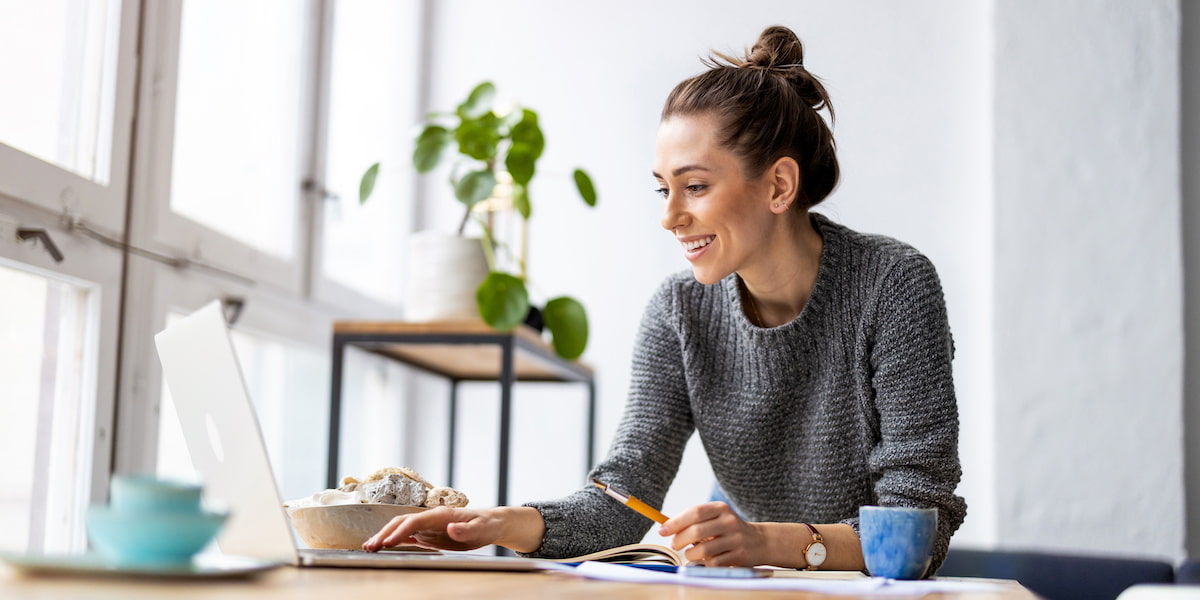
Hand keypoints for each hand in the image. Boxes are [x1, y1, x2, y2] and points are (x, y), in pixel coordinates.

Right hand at [362, 507, 504, 552]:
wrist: (490, 523)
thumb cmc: (486, 525)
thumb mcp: (481, 529)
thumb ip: (466, 529)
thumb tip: (451, 528)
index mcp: (440, 515)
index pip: (414, 521)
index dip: (400, 531)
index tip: (387, 543)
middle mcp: (430, 518)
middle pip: (401, 523)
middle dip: (384, 533)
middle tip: (370, 546)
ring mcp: (427, 526)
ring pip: (400, 528)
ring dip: (384, 536)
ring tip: (368, 547)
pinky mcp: (428, 534)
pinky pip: (407, 536)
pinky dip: (393, 540)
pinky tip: (383, 547)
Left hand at [658, 501, 765, 566]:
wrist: (759, 541)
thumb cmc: (727, 529)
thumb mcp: (715, 518)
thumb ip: (693, 520)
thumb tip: (665, 527)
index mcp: (720, 508)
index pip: (694, 512)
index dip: (675, 522)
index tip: (662, 530)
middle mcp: (729, 522)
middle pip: (696, 531)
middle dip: (679, 540)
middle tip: (675, 545)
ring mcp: (735, 539)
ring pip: (703, 550)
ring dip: (691, 554)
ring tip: (691, 553)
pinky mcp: (739, 555)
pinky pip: (713, 563)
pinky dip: (705, 563)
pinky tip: (706, 559)